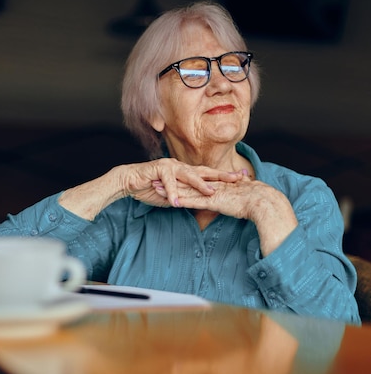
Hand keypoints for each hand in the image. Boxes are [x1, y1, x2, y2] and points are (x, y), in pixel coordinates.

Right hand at [121, 158, 244, 207]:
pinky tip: (176, 202)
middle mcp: (182, 167)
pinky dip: (172, 192)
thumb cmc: (152, 188)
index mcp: (187, 172)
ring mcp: (171, 167)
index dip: (225, 178)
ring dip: (200, 184)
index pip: (209, 175)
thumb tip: (202, 206)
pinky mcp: (158, 170)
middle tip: (237, 180)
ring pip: (189, 175)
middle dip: (221, 176)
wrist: (131, 181)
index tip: (242, 180)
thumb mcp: (174, 196)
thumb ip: (188, 198)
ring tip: (211, 192)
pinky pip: (167, 182)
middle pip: (205, 171)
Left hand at [152, 176, 298, 255]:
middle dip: (169, 181)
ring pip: (186, 190)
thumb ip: (235, 197)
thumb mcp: (242, 198)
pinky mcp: (214, 201)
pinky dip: (181, 200)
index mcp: (218, 184)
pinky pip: (194, 201)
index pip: (195, 180)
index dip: (181, 179)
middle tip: (154, 178)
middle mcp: (212, 186)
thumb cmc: (256, 202)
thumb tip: (232, 199)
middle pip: (186, 182)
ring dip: (170, 189)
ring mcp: (212, 193)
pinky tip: (169, 201)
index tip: (168, 177)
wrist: (264, 202)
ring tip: (154, 187)